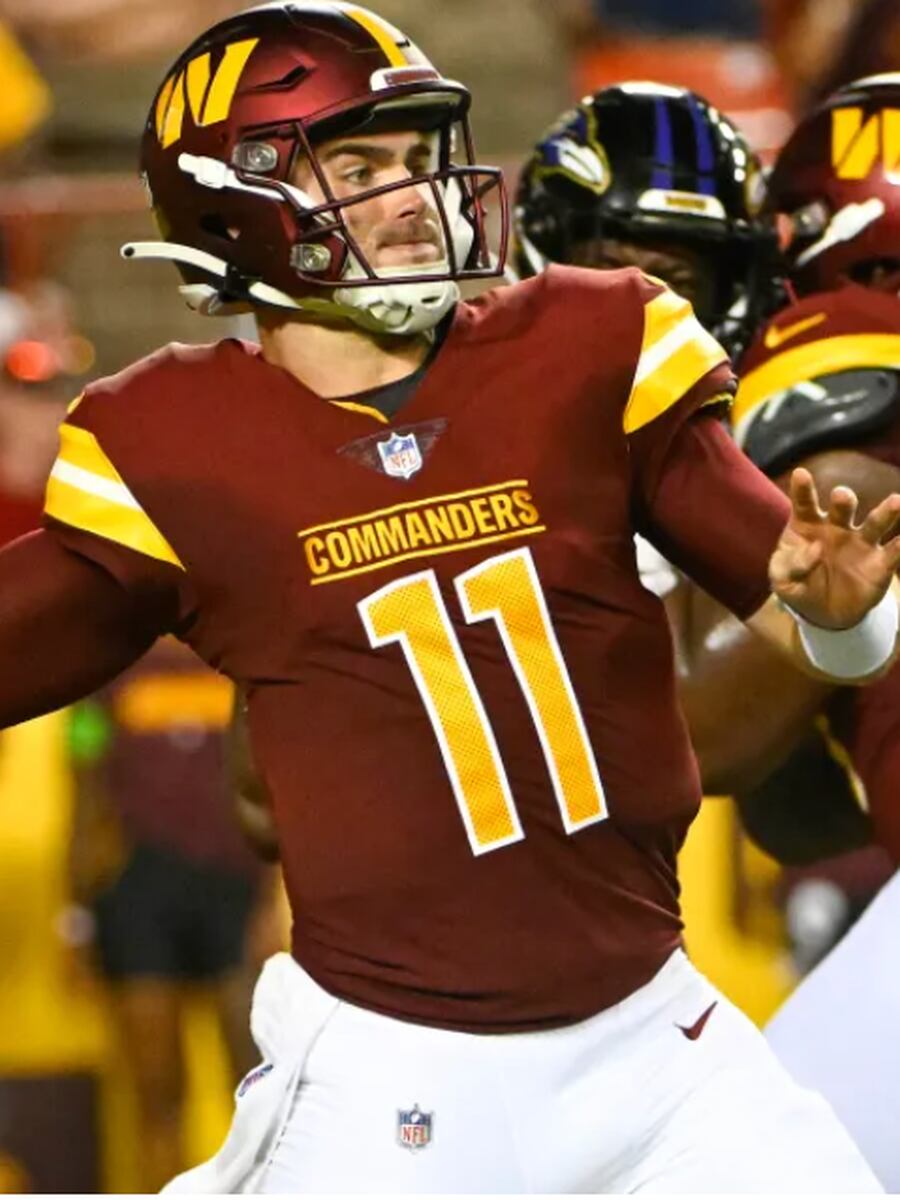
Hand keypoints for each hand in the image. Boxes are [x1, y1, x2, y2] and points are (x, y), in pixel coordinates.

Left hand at [769, 467, 899, 628]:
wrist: (825, 614)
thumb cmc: (799, 586)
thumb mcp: (782, 580)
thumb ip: (792, 565)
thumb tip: (815, 549)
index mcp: (807, 526)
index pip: (804, 504)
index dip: (802, 489)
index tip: (800, 474)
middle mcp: (836, 527)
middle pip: (842, 508)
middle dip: (843, 500)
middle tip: (841, 495)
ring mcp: (861, 543)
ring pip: (875, 523)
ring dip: (886, 512)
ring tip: (897, 501)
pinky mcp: (880, 563)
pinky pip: (895, 552)